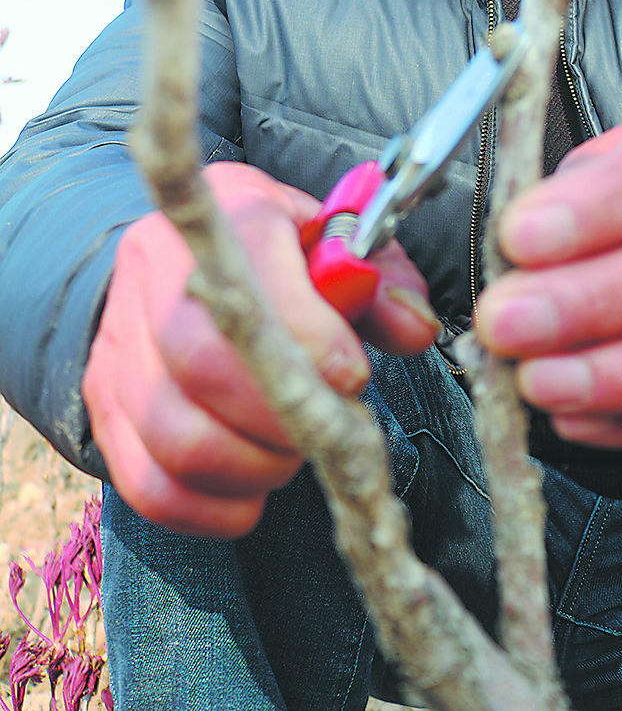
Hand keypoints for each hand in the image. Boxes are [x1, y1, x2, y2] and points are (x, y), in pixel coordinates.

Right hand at [82, 162, 435, 537]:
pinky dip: (209, 507)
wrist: (179, 257)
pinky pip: (146, 483)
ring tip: (290, 453)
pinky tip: (251, 492)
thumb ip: (382, 280)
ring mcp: (119, 343)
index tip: (352, 375)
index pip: (249, 283)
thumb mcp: (336, 240)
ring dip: (251, 465)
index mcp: (224, 216)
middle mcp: (155, 272)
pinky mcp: (104, 406)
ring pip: (173, 433)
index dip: (310, 341)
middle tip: (324, 423)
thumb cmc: (279, 252)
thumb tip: (414, 329)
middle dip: (281, 414)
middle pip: (200, 362)